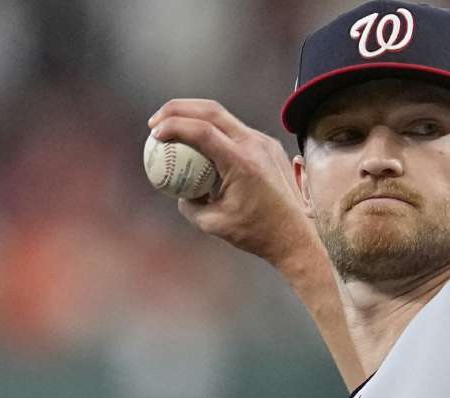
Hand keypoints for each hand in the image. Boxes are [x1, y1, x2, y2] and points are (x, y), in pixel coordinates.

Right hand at [147, 99, 319, 272]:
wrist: (295, 236)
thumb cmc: (255, 234)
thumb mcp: (212, 223)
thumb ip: (188, 204)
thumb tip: (176, 189)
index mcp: (241, 163)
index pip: (202, 131)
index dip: (173, 126)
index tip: (154, 134)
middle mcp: (255, 146)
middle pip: (211, 110)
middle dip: (178, 109)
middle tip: (156, 121)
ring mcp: (265, 143)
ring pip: (225, 117)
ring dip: (196, 117)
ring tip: (173, 128)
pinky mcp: (270, 146)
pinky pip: (237, 131)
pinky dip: (214, 131)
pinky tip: (200, 144)